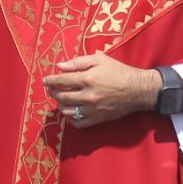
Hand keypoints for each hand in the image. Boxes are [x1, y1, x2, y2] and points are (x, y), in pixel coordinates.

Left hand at [43, 54, 159, 128]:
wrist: (137, 89)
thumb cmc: (119, 71)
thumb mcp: (100, 59)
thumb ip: (79, 61)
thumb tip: (60, 66)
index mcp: (87, 79)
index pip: (61, 81)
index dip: (50, 81)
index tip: (45, 81)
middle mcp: (88, 96)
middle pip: (62, 97)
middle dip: (52, 92)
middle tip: (51, 89)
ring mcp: (92, 109)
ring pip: (68, 111)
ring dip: (61, 105)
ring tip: (61, 99)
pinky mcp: (98, 119)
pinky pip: (79, 123)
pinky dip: (72, 119)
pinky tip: (72, 111)